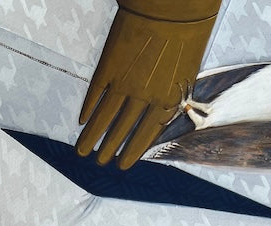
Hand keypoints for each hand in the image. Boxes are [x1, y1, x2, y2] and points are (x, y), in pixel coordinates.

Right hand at [76, 0, 218, 168]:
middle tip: (100, 162)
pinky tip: (82, 121)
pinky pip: (96, 92)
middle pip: (122, 130)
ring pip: (104, 117)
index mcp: (167, 101)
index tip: (122, 164)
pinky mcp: (109, 64)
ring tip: (82, 152)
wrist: (173, 4)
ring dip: (93, 137)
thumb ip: (172, 93)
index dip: (133, 151)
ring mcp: (125, 81)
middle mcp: (144, 97)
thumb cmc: (188, 32)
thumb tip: (162, 110)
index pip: (146, 135)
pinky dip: (88, 108)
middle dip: (110, 148)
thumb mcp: (187, 71)